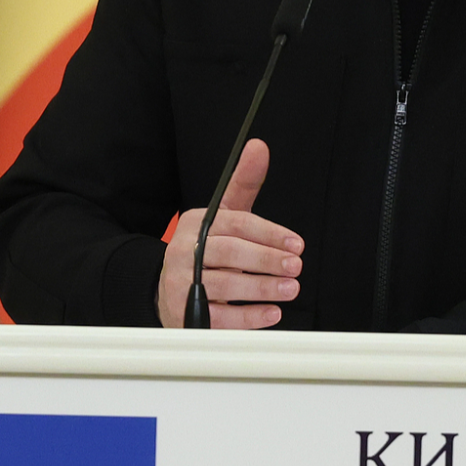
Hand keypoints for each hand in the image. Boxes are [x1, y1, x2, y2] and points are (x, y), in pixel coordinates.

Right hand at [158, 138, 304, 328]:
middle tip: (296, 265)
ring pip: (225, 285)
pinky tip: (271, 313)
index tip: (296, 244)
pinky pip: (219, 317)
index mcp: (196, 223)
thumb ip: (243, 184)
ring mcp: (182, 283)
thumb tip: (258, 147)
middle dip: (267, 259)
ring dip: (261, 288)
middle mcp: (185, 251)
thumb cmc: (206, 249)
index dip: (269, 233)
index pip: (237, 224)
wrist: (169, 290)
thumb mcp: (223, 215)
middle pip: (230, 252)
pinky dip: (248, 317)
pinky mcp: (185, 313)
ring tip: (290, 288)